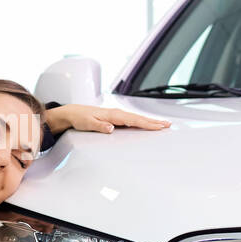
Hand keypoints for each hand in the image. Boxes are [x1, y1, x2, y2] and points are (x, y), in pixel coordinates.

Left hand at [45, 103, 170, 134]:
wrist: (72, 113)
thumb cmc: (80, 118)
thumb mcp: (87, 123)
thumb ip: (99, 126)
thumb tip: (111, 128)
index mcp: (113, 115)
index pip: (133, 120)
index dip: (147, 123)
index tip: (158, 126)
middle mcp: (117, 113)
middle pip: (139, 118)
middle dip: (154, 121)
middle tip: (168, 124)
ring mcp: (117, 115)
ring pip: (137, 118)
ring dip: (150, 121)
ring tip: (162, 124)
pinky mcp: (116, 118)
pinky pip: (132, 120)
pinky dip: (142, 121)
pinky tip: (147, 124)